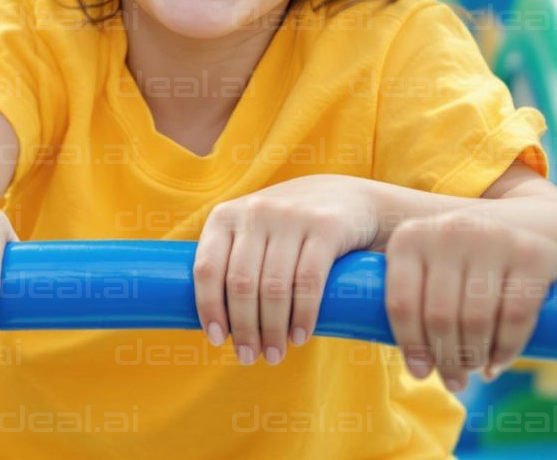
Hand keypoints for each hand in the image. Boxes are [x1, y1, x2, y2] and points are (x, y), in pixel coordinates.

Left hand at [194, 175, 381, 366]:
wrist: (348, 200)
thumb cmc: (288, 229)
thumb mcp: (253, 232)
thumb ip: (232, 262)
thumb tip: (216, 324)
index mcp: (226, 216)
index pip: (207, 268)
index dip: (209, 308)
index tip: (216, 340)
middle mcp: (255, 212)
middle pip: (241, 284)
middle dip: (244, 328)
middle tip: (249, 357)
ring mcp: (291, 217)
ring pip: (273, 287)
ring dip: (272, 330)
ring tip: (274, 355)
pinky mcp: (326, 227)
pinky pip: (308, 281)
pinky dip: (302, 316)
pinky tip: (299, 336)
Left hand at [384, 208, 556, 391]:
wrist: (533, 228)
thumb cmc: (466, 264)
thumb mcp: (430, 266)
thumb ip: (411, 300)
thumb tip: (411, 364)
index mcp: (410, 237)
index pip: (400, 303)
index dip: (410, 346)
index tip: (420, 373)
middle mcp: (448, 230)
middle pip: (439, 317)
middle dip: (445, 359)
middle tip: (454, 382)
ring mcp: (491, 238)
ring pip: (475, 320)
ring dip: (473, 358)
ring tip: (473, 372)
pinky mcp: (531, 255)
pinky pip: (515, 317)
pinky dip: (506, 349)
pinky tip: (497, 364)